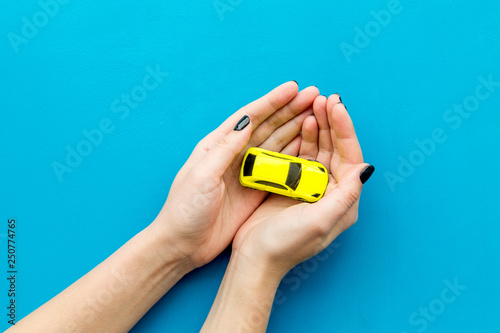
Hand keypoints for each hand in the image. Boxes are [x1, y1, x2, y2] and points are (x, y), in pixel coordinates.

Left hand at [152, 82, 319, 267]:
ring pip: (277, 143)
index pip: (249, 116)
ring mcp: (246, 172)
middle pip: (267, 126)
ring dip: (296, 128)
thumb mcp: (201, 176)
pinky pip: (279, 169)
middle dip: (290, 109)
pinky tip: (310, 145)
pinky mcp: (255, 190)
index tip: (293, 88)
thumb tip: (246, 122)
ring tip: (318, 113)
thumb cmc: (184, 210)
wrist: (183, 244)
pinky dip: (295, 156)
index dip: (272, 101)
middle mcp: (234, 154)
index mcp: (216, 145)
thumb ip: (224, 149)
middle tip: (314, 95)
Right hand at [232, 94, 374, 276]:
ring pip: (319, 149)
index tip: (336, 105)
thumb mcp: (319, 221)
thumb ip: (345, 195)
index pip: (350, 157)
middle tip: (324, 97)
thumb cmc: (286, 244)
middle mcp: (331, 191)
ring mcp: (311, 186)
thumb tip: (367, 167)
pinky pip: (301, 155)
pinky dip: (302, 138)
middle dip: (332, 122)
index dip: (344, 130)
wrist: (255, 257)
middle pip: (336, 149)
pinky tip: (301, 123)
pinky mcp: (292, 184)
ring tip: (313, 105)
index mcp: (343, 200)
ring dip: (318, 126)